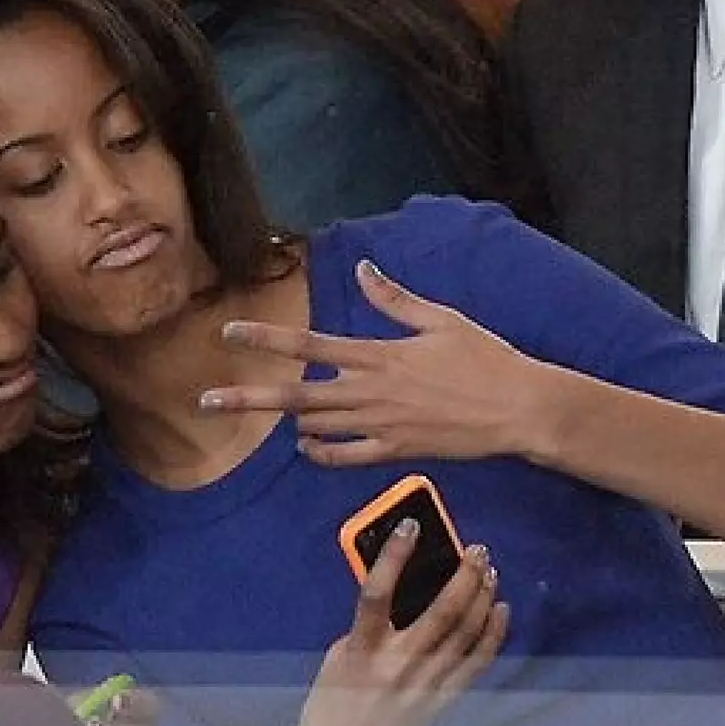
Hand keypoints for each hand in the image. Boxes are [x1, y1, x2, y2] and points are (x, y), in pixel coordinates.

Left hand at [204, 259, 560, 467]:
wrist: (519, 409)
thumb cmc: (485, 358)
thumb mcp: (441, 319)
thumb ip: (395, 299)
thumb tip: (363, 268)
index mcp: (378, 355)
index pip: (309, 345)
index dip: (265, 338)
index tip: (228, 333)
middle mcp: (370, 392)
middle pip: (296, 395)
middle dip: (247, 398)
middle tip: (205, 401)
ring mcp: (380, 426)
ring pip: (316, 427)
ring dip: (284, 423)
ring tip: (257, 417)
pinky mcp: (396, 452)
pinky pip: (347, 457)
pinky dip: (322, 453)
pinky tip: (306, 447)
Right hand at [276, 517, 508, 725]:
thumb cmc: (329, 713)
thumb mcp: (337, 660)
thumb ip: (365, 628)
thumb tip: (396, 597)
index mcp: (361, 651)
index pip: (377, 592)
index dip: (394, 555)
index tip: (411, 526)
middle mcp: (397, 666)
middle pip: (441, 611)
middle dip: (463, 574)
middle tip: (476, 549)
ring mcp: (424, 685)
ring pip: (465, 633)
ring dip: (482, 598)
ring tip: (489, 571)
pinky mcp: (441, 703)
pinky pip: (475, 664)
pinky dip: (492, 635)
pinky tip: (500, 612)